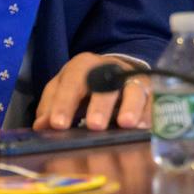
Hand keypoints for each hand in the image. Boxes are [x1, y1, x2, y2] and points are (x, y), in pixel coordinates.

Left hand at [33, 53, 149, 130]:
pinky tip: (143, 127)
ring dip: (130, 105)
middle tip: (94, 125)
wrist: (115, 71)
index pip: (72, 81)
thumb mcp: (63, 90)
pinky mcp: (150, 90)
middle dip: (100, 104)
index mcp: (83, 66)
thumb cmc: (85, 86)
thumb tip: (41, 127)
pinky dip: (148, 113)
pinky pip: (152, 100)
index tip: (58, 125)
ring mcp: (132, 78)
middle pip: (105, 83)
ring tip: (125, 124)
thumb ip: (50, 107)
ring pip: (133, 88)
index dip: (64, 103)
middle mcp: (109, 68)